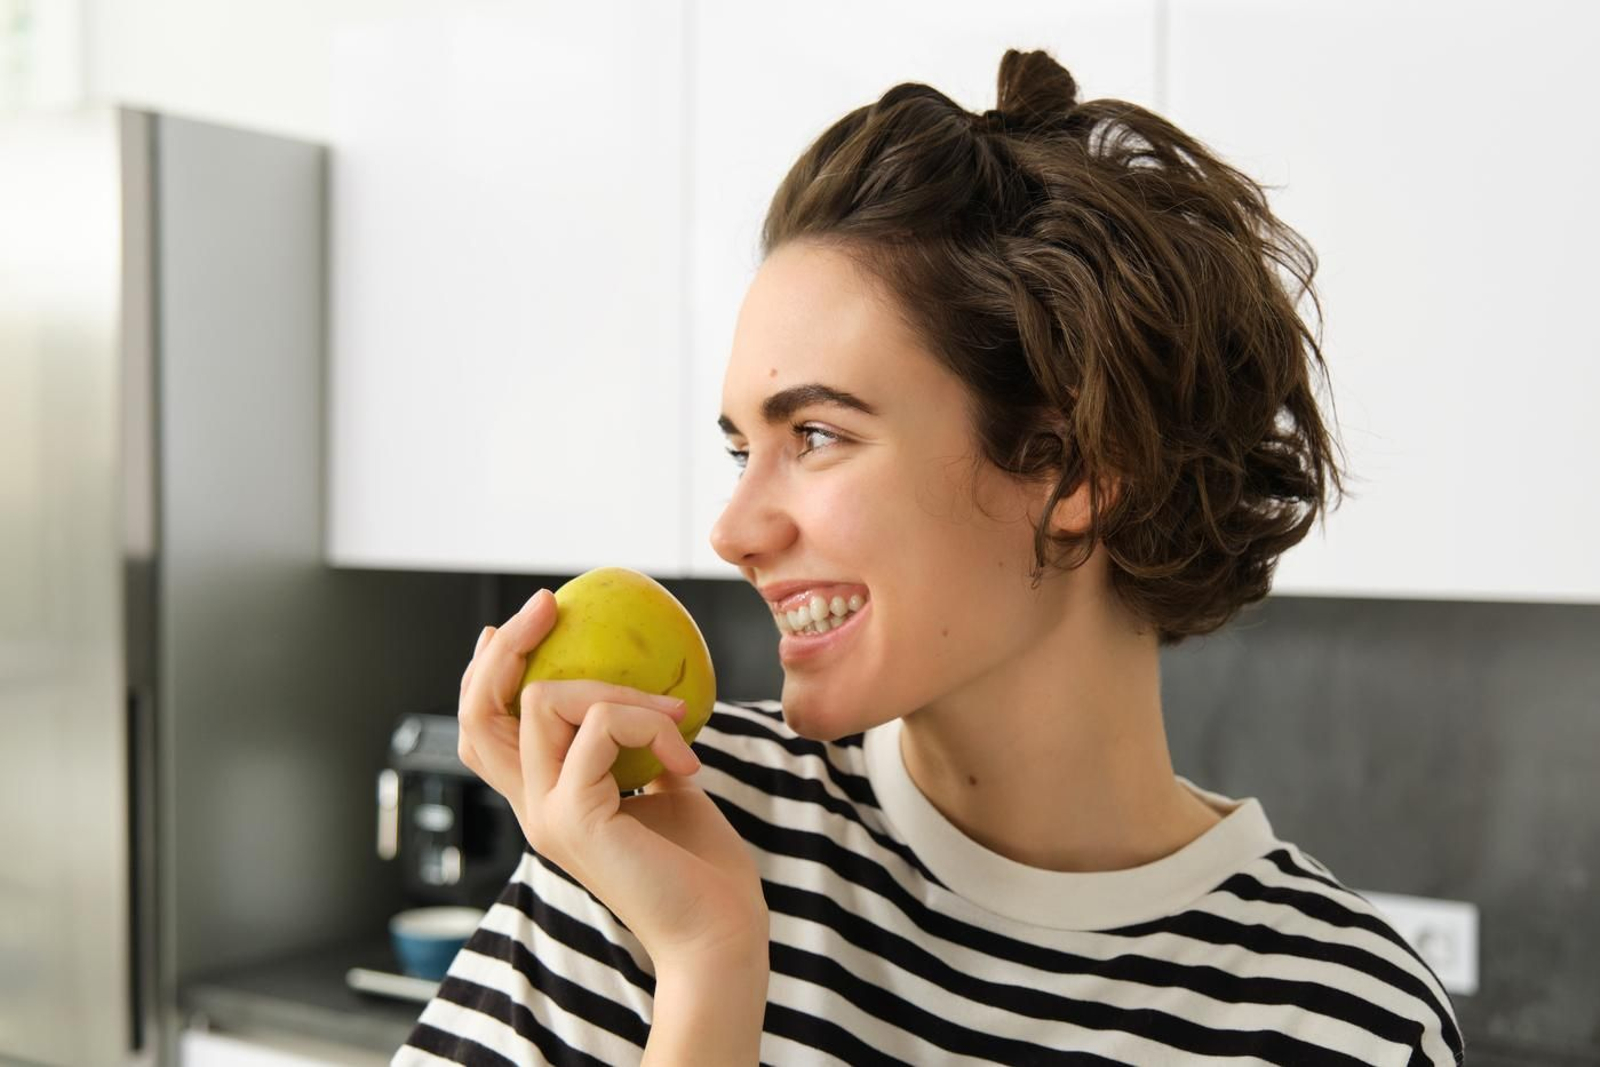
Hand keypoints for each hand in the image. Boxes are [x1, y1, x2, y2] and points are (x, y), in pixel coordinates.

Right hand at [457, 589, 769, 972]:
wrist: (721, 935)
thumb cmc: (704, 871)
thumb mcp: (664, 791)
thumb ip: (640, 750)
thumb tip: (651, 696)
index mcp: (547, 802)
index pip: (483, 732)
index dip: (488, 673)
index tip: (524, 623)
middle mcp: (532, 808)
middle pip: (478, 713)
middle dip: (507, 648)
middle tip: (548, 606)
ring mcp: (546, 814)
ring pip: (545, 702)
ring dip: (620, 690)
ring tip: (676, 716)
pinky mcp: (575, 816)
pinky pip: (603, 725)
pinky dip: (652, 722)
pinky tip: (687, 762)